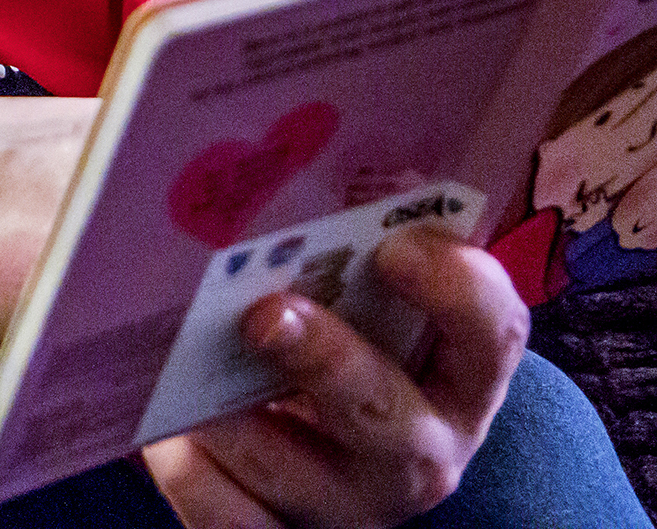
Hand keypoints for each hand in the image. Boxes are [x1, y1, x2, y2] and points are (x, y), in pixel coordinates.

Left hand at [140, 229, 527, 528]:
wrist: (327, 454)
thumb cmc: (349, 335)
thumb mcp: (371, 296)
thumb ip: (356, 243)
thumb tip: (307, 164)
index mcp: (462, 376)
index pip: (495, 332)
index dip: (457, 290)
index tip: (395, 246)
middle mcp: (421, 449)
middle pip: (390, 418)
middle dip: (326, 361)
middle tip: (264, 313)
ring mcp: (353, 504)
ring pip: (293, 475)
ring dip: (233, 419)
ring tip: (179, 371)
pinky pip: (233, 521)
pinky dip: (192, 475)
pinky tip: (161, 430)